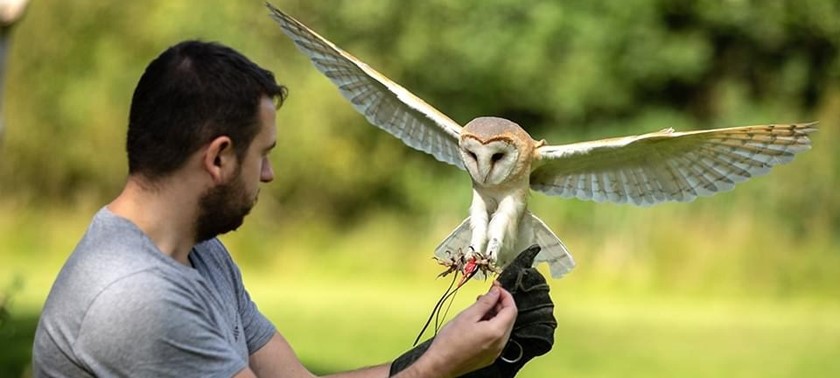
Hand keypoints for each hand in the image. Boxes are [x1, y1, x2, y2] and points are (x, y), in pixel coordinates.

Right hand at [392, 285, 516, 376]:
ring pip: (503, 328)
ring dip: (495, 315)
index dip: (505, 295)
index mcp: (496, 332)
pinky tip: (479, 321)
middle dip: (500, 304)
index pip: (511, 309)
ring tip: (479, 308)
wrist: (441, 363)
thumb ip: (485, 302)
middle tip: (487, 296)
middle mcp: (500, 343)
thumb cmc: (450, 342)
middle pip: (509, 318)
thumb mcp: (467, 315)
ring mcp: (496, 351)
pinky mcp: (490, 356)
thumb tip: (495, 292)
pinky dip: (492, 326)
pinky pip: (497, 337)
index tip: (497, 288)